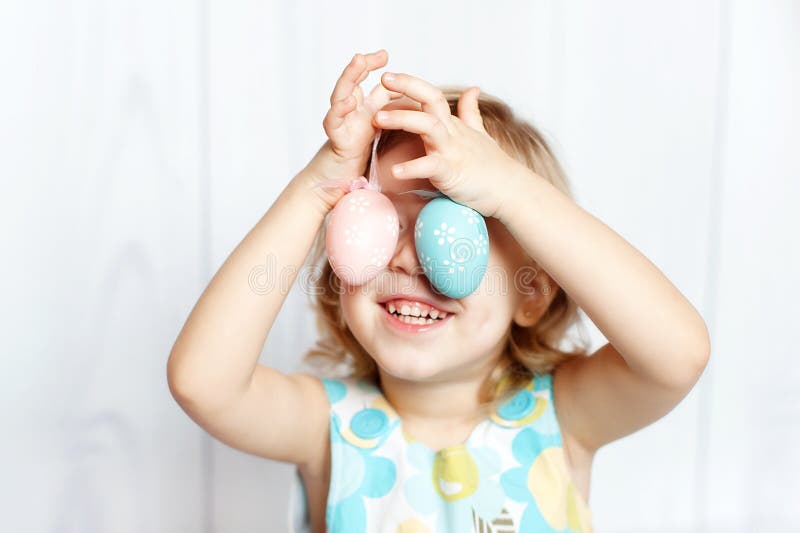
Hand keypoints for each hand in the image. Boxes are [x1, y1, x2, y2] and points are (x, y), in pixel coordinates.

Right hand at [307, 50, 401, 183]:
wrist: (336, 184)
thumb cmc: (355, 160)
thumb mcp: (374, 131)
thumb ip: (384, 112)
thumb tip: (405, 96)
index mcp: (361, 111)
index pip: (367, 83)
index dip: (374, 68)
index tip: (384, 55)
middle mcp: (349, 114)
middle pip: (352, 82)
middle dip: (362, 65)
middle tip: (378, 54)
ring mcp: (340, 125)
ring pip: (339, 95)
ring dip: (349, 78)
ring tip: (358, 62)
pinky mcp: (336, 141)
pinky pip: (333, 123)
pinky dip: (339, 111)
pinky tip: (348, 102)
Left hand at [373, 72, 529, 219]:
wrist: (511, 189)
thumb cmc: (493, 165)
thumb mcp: (480, 133)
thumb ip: (471, 112)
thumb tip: (473, 89)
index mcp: (453, 125)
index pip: (431, 95)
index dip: (410, 83)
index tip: (387, 76)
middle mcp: (452, 133)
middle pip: (430, 101)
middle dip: (406, 88)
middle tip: (381, 83)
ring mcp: (453, 151)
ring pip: (428, 126)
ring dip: (403, 119)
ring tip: (378, 119)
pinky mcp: (452, 172)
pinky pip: (431, 166)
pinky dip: (413, 167)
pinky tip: (395, 170)